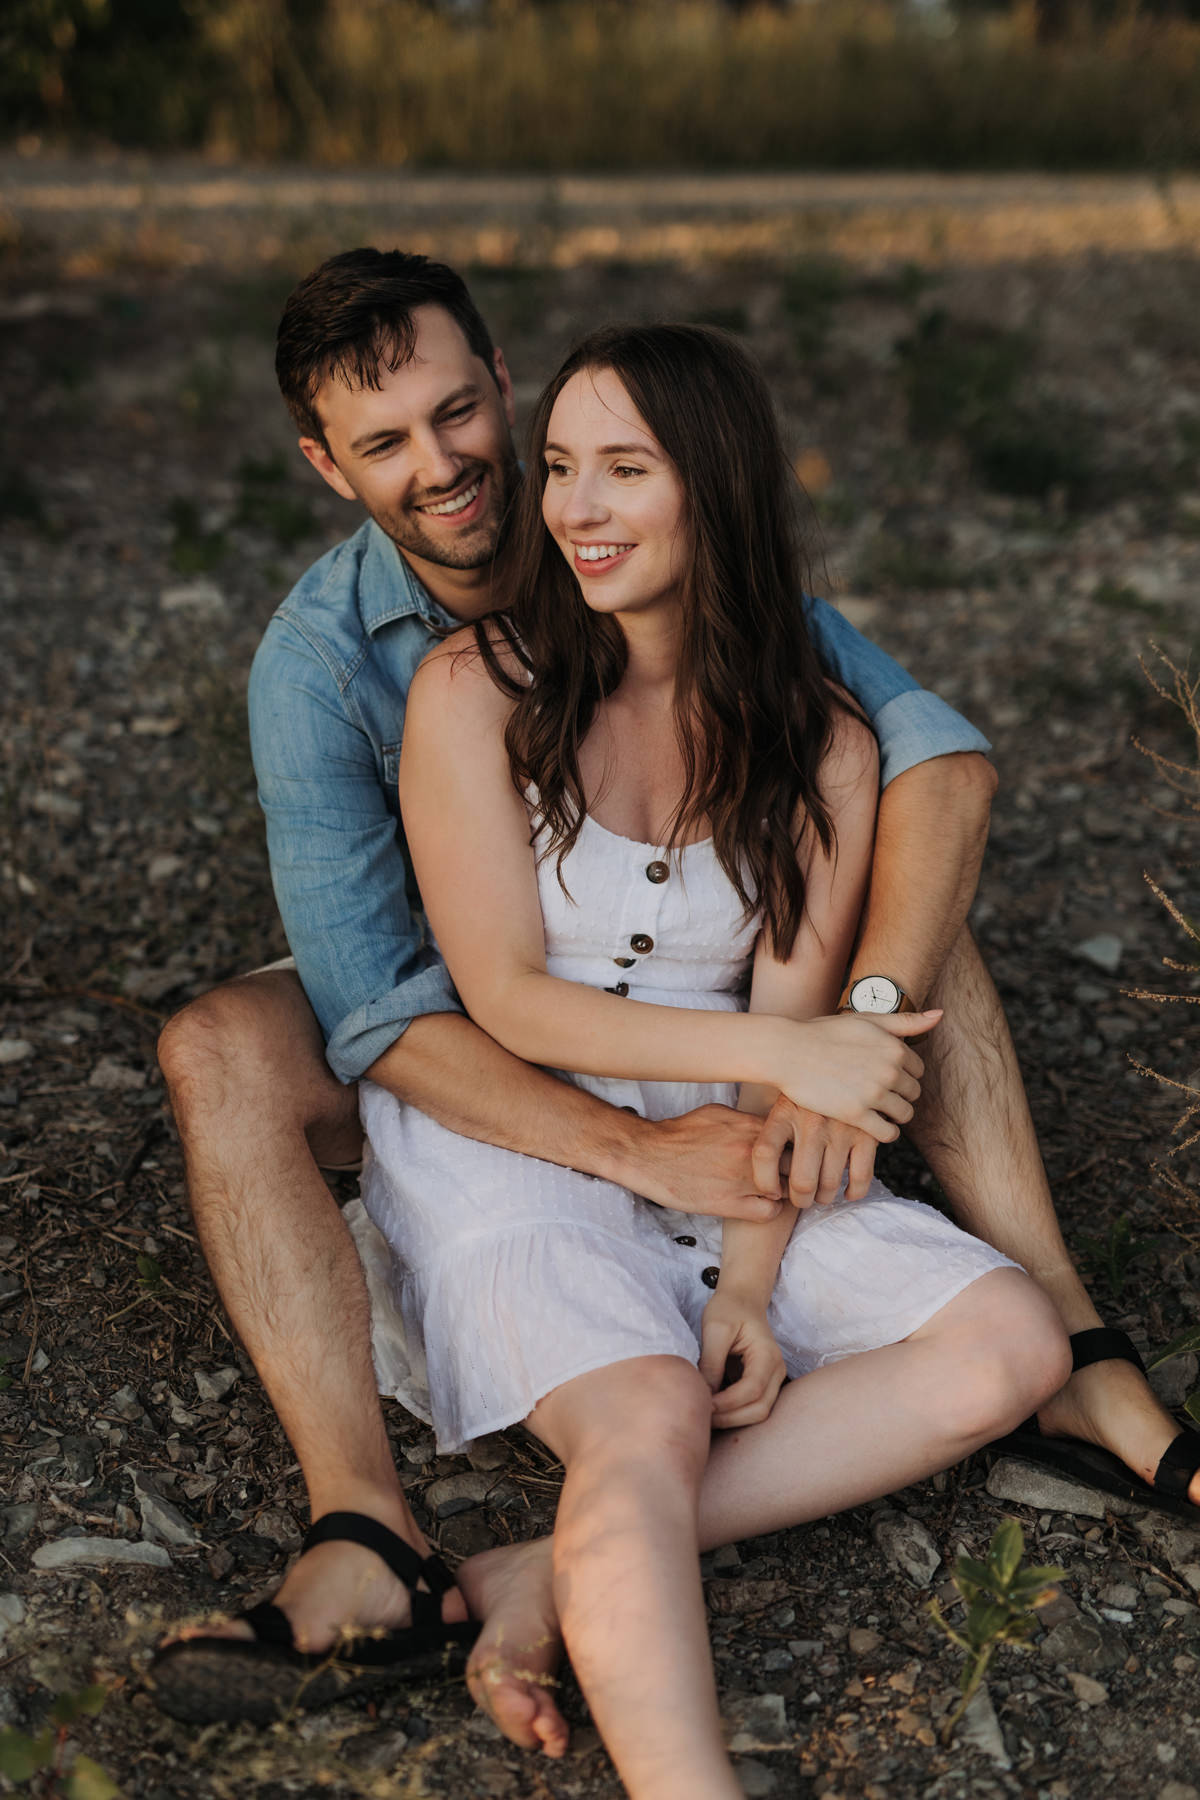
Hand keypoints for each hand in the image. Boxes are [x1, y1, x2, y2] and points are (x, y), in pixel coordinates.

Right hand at [618, 1104, 781, 1220]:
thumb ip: (748, 1119)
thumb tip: (770, 1123)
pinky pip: (770, 1212)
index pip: (795, 1137)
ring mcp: (743, 1180)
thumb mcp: (718, 1113)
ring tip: (776, 1190)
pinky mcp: (730, 1204)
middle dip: (797, 1169)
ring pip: (788, 1189)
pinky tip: (760, 1205)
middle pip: (798, 1163)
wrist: (650, 1156)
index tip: (793, 1152)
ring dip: (785, 1191)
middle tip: (789, 1174)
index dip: (797, 1146)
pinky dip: (770, 1210)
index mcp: (750, 1128)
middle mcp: (752, 1153)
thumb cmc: (681, 1133)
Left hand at [699, 1286, 787, 1428]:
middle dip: (730, 1417)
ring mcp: (772, 1380)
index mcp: (768, 1355)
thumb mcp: (715, 1328)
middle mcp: (776, 1371)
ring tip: (704, 1413)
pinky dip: (733, 1413)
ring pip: (758, 1413)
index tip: (702, 1403)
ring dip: (732, 1419)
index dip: (727, 1403)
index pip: (752, 1389)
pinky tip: (713, 1408)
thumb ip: (711, 1362)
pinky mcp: (762, 1384)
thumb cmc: (729, 1309)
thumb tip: (704, 1394)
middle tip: (701, 1415)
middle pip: (760, 1409)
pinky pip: (752, 1407)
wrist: (742, 1300)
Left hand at [752, 1100, 878, 1208]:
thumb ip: (769, 1128)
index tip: (770, 1192)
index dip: (764, 1182)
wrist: (847, 1062)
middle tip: (801, 1198)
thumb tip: (762, 1174)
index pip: (764, 1154)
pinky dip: (854, 1192)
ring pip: (829, 1185)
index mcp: (784, 1111)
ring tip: (821, 1193)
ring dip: (824, 1197)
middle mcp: (811, 1121)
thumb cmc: (809, 1090)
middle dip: (800, 1199)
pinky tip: (847, 1191)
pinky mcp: (867, 1134)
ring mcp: (841, 1129)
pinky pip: (860, 1178)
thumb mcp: (783, 1099)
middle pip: (801, 1181)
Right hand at [772, 1010, 939, 1142]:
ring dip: (895, 1115)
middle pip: (913, 1093)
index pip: (918, 1070)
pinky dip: (885, 1132)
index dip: (903, 1074)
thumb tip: (940, 1014)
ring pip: (904, 1114)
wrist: (788, 1051)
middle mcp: (889, 1070)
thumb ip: (906, 1020)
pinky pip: (887, 1133)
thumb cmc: (825, 1033)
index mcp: (895, 1047)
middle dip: (900, 1094)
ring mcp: (874, 1093)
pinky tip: (873, 1125)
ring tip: (877, 1110)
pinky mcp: (856, 1114)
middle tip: (880, 1094)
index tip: (886, 1076)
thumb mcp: (867, 1020)